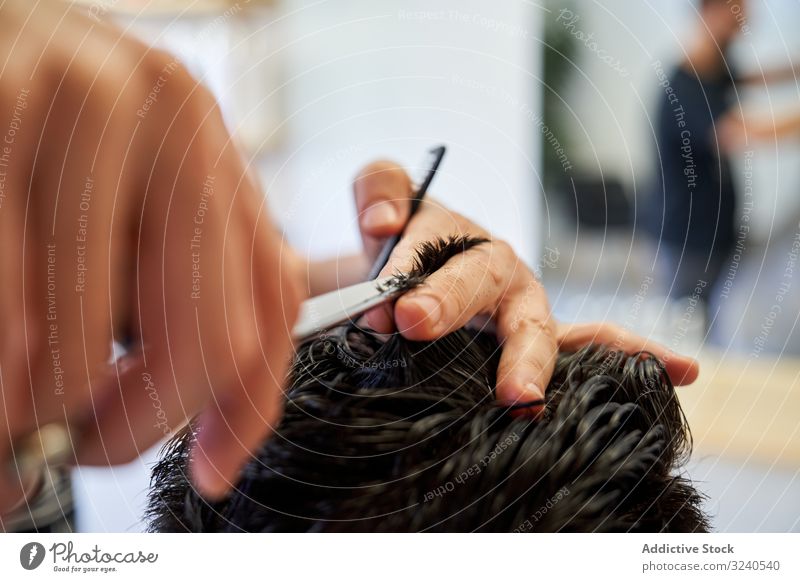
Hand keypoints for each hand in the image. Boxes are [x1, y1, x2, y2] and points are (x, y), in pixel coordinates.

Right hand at [0, 0, 303, 508]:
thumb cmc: (50, 146)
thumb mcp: (138, 208)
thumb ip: (184, 295)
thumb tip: (214, 452)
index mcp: (215, 150)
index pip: (267, 307)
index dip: (245, 409)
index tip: (211, 474)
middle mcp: (171, 116)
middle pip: (200, 335)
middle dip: (131, 426)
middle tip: (73, 454)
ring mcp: (81, 99)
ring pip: (83, 335)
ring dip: (42, 409)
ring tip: (10, 426)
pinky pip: (10, 291)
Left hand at [354, 162, 698, 404]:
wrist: (414, 275)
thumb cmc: (407, 242)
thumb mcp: (385, 202)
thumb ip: (380, 190)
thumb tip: (384, 223)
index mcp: (468, 245)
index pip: (442, 258)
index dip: (416, 279)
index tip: (388, 310)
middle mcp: (505, 278)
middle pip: (488, 288)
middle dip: (455, 304)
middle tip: (417, 325)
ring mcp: (526, 314)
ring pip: (542, 332)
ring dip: (531, 361)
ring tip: (521, 397)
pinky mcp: (536, 346)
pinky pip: (592, 348)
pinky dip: (632, 354)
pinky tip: (683, 369)